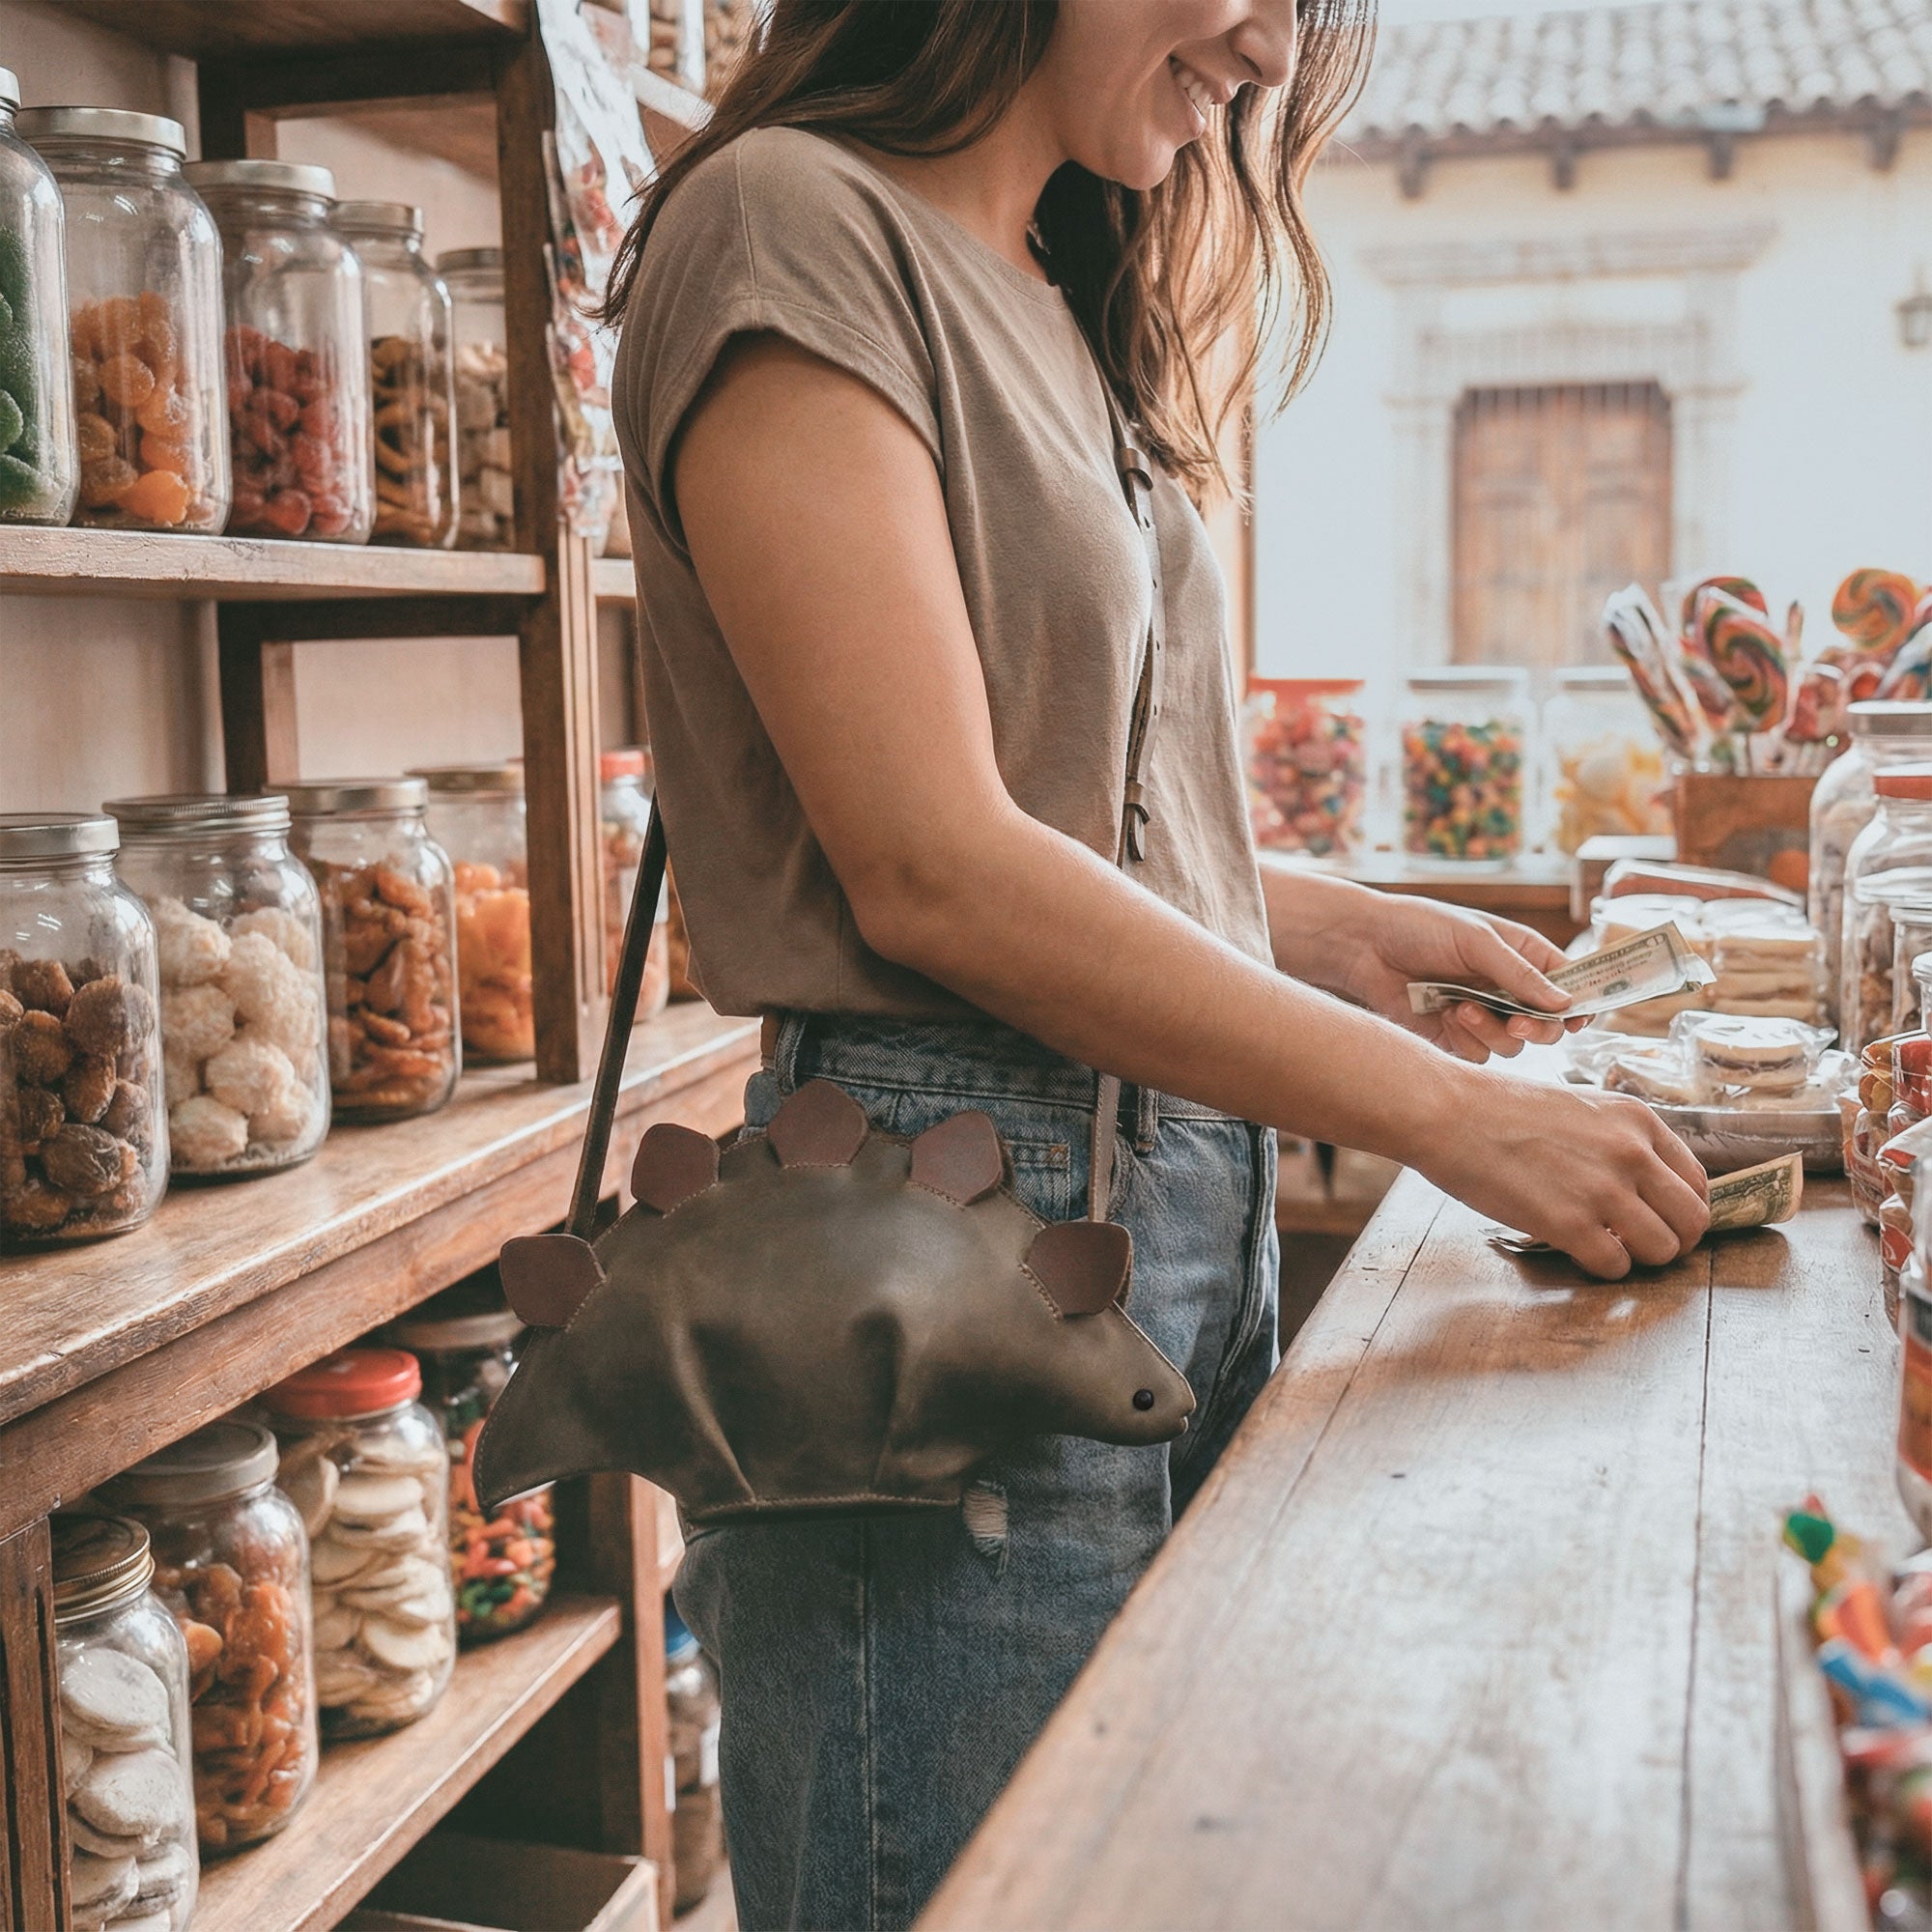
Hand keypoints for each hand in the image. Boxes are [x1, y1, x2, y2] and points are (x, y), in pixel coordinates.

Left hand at [1344, 894, 1585, 1063]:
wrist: (1365, 945)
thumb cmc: (1421, 927)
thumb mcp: (1477, 940)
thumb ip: (1521, 973)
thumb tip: (1565, 1002)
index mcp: (1524, 957)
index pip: (1570, 985)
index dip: (1581, 1004)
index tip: (1578, 1019)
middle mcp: (1508, 990)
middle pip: (1547, 1026)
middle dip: (1537, 1028)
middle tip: (1517, 1022)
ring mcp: (1483, 1015)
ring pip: (1513, 1046)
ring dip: (1491, 1031)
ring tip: (1459, 1007)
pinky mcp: (1455, 1037)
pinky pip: (1479, 1056)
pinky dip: (1465, 1041)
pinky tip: (1443, 1016)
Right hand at [1408, 1071, 1710, 1277]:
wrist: (1447, 1112)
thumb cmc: (1499, 1108)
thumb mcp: (1578, 1106)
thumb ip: (1616, 1139)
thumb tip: (1637, 1181)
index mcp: (1637, 1120)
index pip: (1696, 1181)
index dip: (1682, 1209)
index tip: (1661, 1220)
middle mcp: (1632, 1153)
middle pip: (1691, 1221)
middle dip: (1673, 1241)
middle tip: (1643, 1246)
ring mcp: (1604, 1190)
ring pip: (1662, 1250)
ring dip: (1638, 1258)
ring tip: (1608, 1249)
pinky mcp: (1570, 1224)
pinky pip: (1615, 1266)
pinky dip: (1601, 1268)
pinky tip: (1577, 1252)